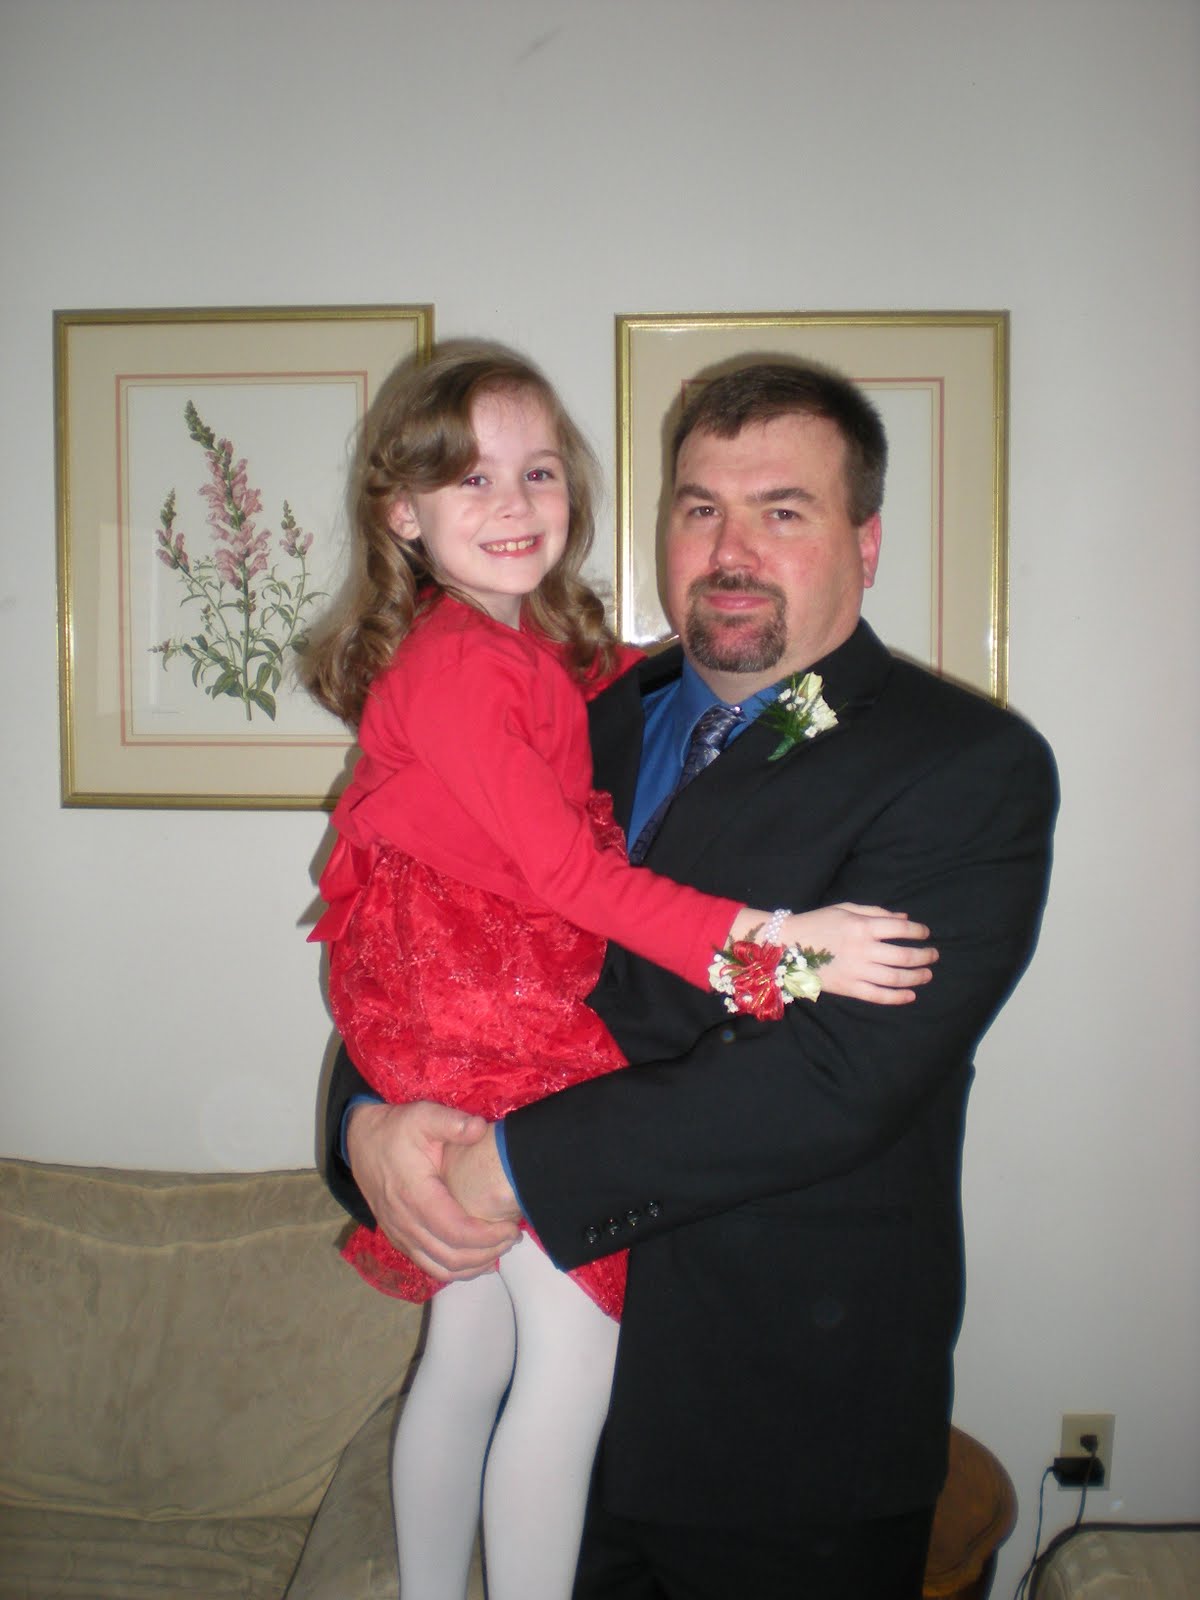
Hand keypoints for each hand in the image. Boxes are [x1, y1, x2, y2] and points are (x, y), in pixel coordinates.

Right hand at [345, 1100, 520, 1280]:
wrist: (360, 1141)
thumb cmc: (396, 1129)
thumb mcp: (423, 1116)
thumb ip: (452, 1122)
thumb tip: (479, 1128)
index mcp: (416, 1195)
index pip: (456, 1232)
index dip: (487, 1237)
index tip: (512, 1229)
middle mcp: (405, 1222)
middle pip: (452, 1257)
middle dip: (488, 1253)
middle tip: (512, 1238)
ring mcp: (400, 1234)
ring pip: (440, 1269)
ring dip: (473, 1267)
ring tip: (499, 1251)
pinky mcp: (398, 1238)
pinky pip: (428, 1265)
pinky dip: (454, 1269)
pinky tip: (475, 1260)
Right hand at [777, 903, 937, 1004]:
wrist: (786, 945)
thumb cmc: (817, 923)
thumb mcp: (846, 909)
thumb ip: (876, 913)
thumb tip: (904, 918)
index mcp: (863, 926)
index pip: (901, 929)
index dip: (919, 931)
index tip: (926, 933)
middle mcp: (863, 949)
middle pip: (904, 956)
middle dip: (924, 956)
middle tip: (934, 956)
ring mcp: (857, 970)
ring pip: (896, 978)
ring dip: (916, 977)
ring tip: (927, 974)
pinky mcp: (849, 988)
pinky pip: (878, 996)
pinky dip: (897, 997)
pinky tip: (910, 995)